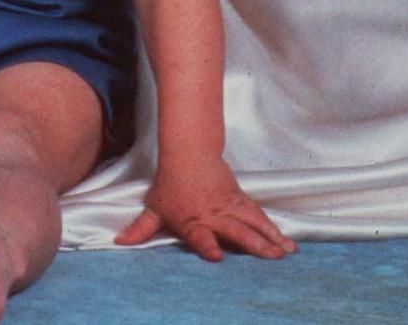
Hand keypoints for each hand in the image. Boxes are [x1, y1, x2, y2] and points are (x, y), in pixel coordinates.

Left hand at [114, 156, 295, 261]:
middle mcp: (213, 216)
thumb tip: (121, 242)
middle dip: (252, 244)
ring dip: (270, 238)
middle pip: (235, 231)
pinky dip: (273, 228)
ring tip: (285, 252)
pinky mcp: (240, 200)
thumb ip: (141, 228)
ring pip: (252, 223)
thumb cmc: (170, 183)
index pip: (199, 236)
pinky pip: (258, 215)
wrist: (188, 152)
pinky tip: (286, 242)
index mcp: (191, 222)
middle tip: (269, 256)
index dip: (207, 245)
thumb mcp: (155, 207)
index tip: (215, 255)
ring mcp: (229, 207)